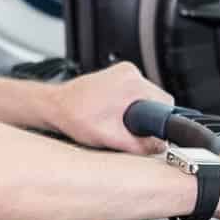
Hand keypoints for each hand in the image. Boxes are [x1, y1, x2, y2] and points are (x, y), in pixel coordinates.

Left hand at [48, 62, 172, 153]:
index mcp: (131, 83)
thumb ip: (138, 145)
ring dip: (139, 110)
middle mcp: (129, 72)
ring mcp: (124, 71)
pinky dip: (130, 104)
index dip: (159, 123)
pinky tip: (114, 113)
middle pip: (157, 100)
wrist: (54, 106)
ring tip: (117, 120)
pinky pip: (135, 92)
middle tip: (127, 129)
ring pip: (147, 96)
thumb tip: (159, 148)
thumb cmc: (73, 116)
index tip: (149, 133)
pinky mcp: (118, 74)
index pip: (164, 104)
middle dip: (148, 117)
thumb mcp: (109, 138)